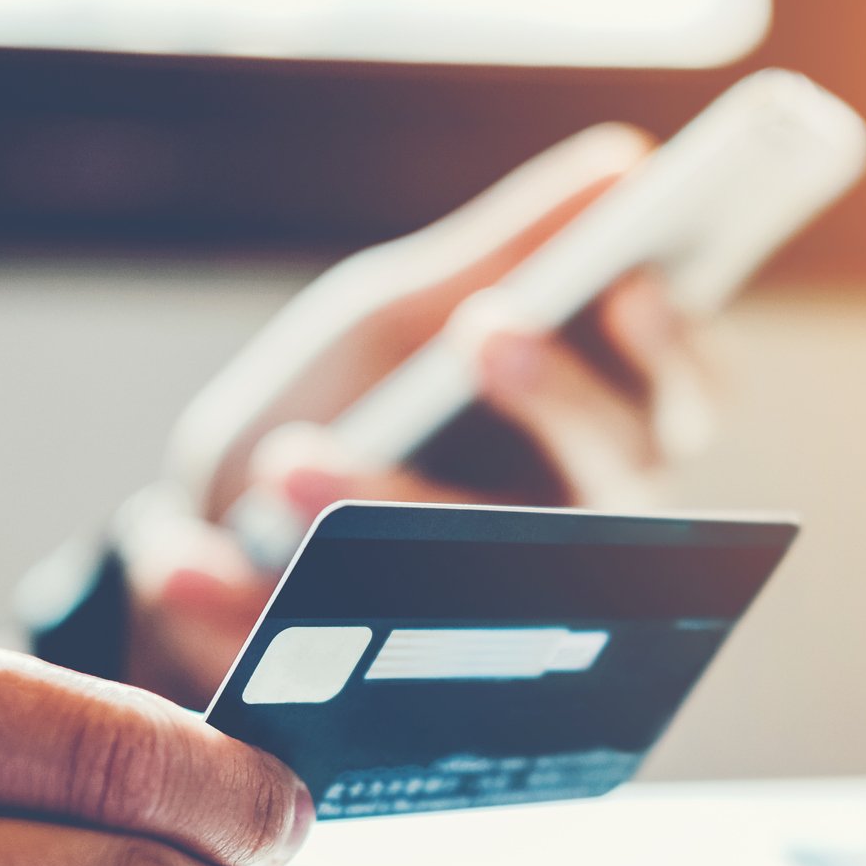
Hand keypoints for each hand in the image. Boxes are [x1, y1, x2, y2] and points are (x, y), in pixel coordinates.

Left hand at [120, 125, 721, 705]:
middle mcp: (568, 536)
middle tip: (486, 331)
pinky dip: (244, 608)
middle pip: (622, 484)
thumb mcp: (398, 317)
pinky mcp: (389, 701)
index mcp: (587, 435)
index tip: (631, 288)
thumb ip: (504, 253)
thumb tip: (626, 164)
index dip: (677, 352)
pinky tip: (182, 561)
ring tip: (284, 462)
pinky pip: (341, 662)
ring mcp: (489, 627)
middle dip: (561, 402)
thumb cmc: (341, 406)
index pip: (684, 396)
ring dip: (384, 510)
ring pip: (489, 583)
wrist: (202, 539)